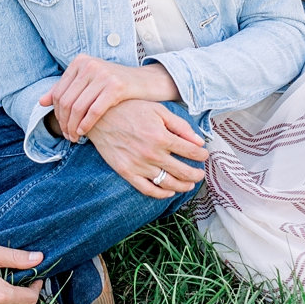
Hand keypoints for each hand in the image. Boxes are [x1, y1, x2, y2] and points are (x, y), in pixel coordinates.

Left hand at [40, 54, 134, 139]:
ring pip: (78, 107)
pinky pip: (94, 111)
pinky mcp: (116, 86)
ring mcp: (103, 74)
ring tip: (75, 137)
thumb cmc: (114, 84)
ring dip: (73, 126)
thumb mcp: (88, 82)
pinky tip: (84, 132)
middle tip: (67, 136)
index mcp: (80, 61)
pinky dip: (86, 124)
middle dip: (64, 122)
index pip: (59, 92)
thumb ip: (65, 89)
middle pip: (67, 101)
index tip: (61, 127)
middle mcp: (90, 65)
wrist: (145, 81)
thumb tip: (41, 102)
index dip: (57, 113)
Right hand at [86, 99, 207, 198]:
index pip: (190, 151)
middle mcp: (152, 154)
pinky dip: (161, 194)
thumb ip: (180, 126)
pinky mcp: (127, 173)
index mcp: (162, 136)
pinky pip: (147, 189)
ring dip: (183, 186)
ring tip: (189, 184)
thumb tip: (198, 141)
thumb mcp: (158, 110)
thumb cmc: (130, 109)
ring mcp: (139, 166)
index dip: (201, 155)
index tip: (205, 155)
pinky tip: (169, 192)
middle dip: (196, 174)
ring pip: (168, 183)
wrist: (99, 117)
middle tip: (201, 173)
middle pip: (183, 171)